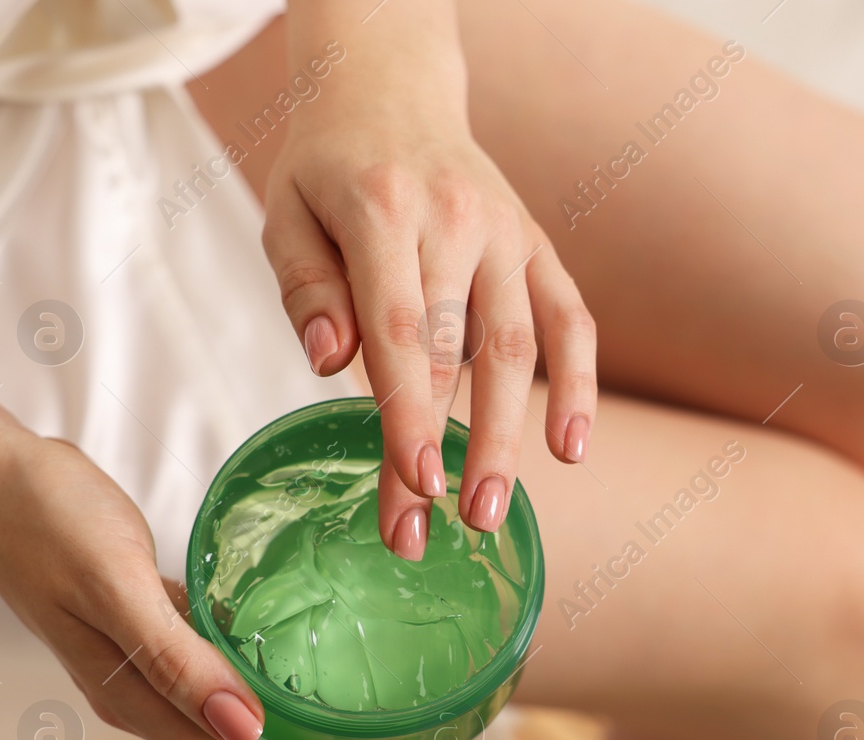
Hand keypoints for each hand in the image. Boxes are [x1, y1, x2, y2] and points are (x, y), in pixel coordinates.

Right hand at [0, 430, 415, 739]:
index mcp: (136, 700)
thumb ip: (176, 661)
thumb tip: (245, 730)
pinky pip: (228, 680)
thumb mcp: (116, 585)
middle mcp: (148, 699)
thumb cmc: (48, 521)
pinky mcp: (160, 632)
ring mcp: (152, 669)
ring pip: (243, 729)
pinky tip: (319, 678)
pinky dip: (276, 692)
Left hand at [262, 5, 595, 559]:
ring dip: (510, 436)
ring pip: (519, 347)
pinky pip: (570, 318)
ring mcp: (507, 232)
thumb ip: (306, 289)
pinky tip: (571, 447)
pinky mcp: (536, 244)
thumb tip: (328, 366)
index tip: (414, 484)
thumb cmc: (327, 165)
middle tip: (437, 529)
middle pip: (458, 353)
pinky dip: (577, 383)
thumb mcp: (285, 212)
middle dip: (452, 448)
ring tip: (492, 515)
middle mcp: (456, 219)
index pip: (401, 330)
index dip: (410, 413)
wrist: (389, 87)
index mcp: (383, 209)